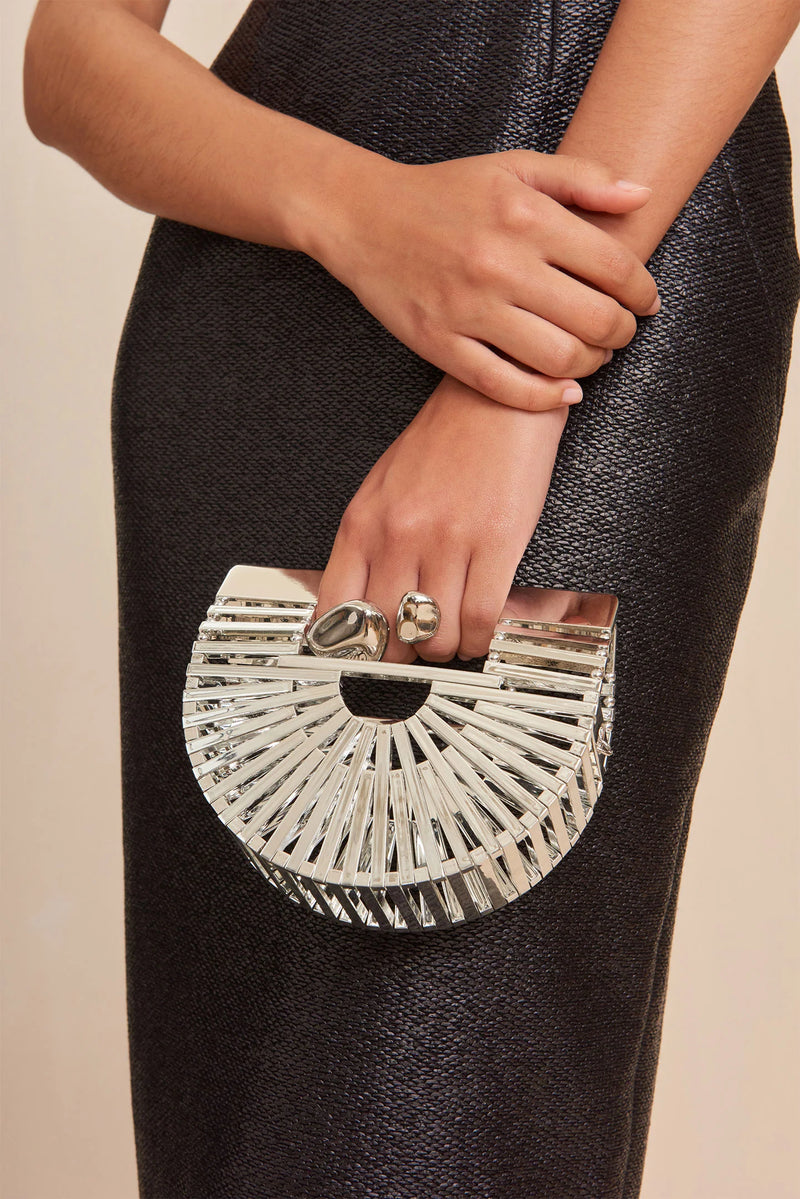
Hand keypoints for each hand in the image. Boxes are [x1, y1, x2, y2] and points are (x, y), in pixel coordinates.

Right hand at [307, 148, 659, 411]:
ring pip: (559, 359)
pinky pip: (506, 387)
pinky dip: (546, 398)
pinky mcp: (441, 344)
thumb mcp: (513, 167)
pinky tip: (564, 392)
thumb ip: (582, 179)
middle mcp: (500, 264)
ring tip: (592, 356)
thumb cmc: (445, 193)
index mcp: (526, 217)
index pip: (615, 267)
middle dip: (622, 332)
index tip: (646, 301)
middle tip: (621, 332)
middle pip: (595, 319)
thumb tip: (642, 196)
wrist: (362, 217)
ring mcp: (469, 310)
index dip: (643, 292)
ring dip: (591, 365)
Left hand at [314, 373, 567, 664]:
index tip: (361, 662)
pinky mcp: (496, 541)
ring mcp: (448, 540)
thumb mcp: (381, 490)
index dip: (348, 651)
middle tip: (416, 652)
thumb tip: (349, 607)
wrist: (496, 400)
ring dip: (447, 649)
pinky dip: (482, 638)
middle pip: (388, 635)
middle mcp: (399, 535)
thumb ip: (363, 546)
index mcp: (362, 524)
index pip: (337, 613)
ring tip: (454, 638)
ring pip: (437, 634)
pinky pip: (481, 618)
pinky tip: (482, 632)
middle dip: (403, 655)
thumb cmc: (442, 443)